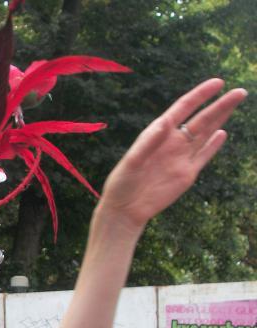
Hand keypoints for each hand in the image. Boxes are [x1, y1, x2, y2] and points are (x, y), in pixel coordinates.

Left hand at [97, 80, 245, 228]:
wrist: (126, 209)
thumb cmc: (122, 183)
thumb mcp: (131, 162)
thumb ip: (148, 143)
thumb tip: (165, 124)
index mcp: (158, 134)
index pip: (183, 109)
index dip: (200, 95)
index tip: (218, 83)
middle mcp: (172, 142)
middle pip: (201, 119)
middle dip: (220, 105)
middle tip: (240, 92)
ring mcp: (181, 158)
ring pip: (206, 134)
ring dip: (221, 119)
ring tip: (236, 103)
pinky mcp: (187, 174)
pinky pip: (203, 156)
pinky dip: (213, 145)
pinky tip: (223, 133)